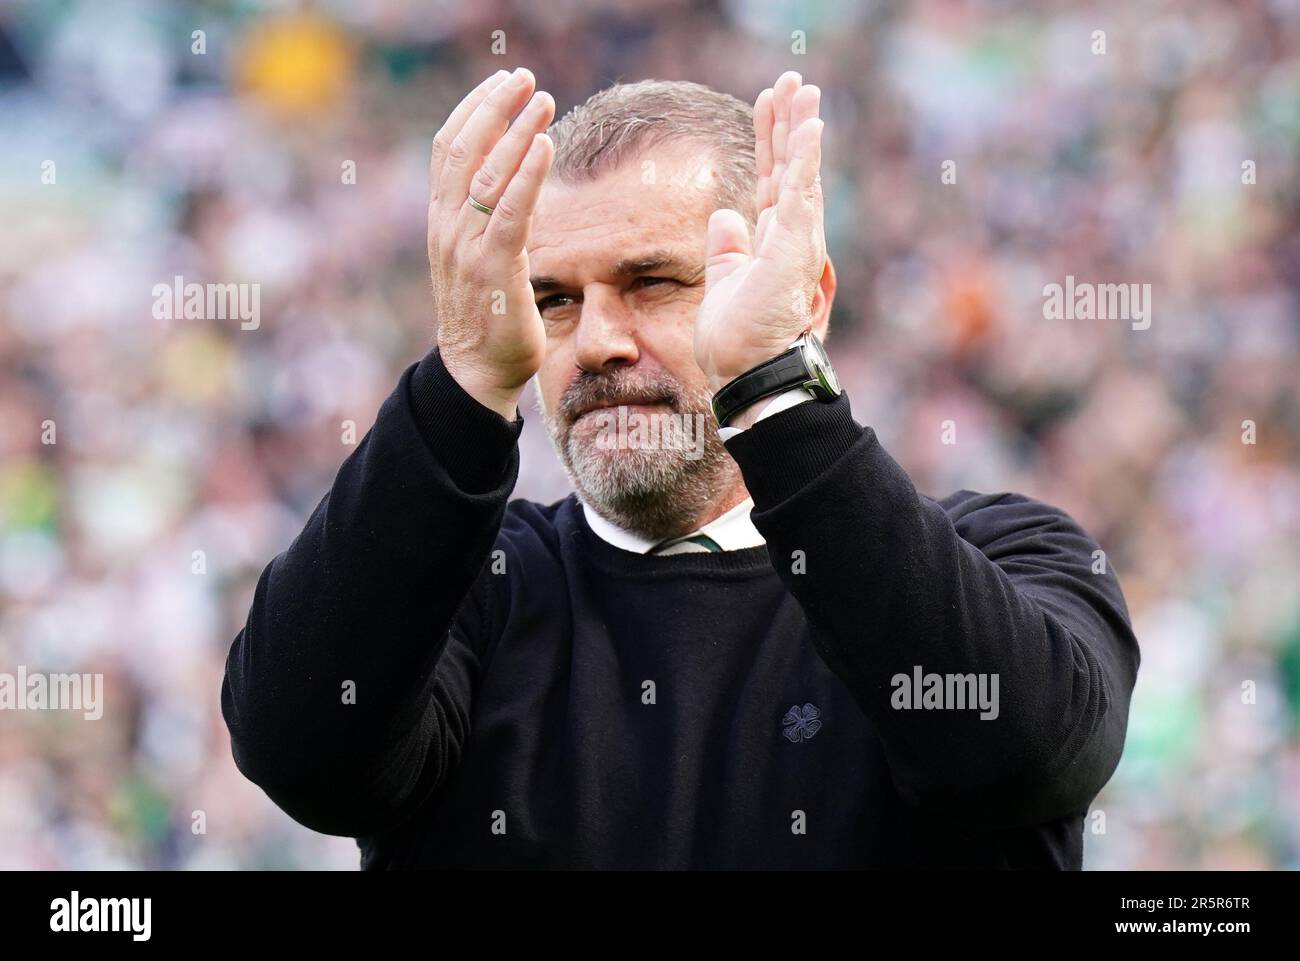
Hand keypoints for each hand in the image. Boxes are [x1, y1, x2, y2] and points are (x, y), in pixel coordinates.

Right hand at [428, 68, 555, 419]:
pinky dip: (528, 174)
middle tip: (524, 78)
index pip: (448, 149)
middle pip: (464, 149)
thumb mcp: (481, 256)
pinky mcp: (494, 268)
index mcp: (441, 220)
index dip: (473, 110)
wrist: (476, 370)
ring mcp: (467, 247)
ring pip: (487, 173)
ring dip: (516, 131)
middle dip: (494, 107)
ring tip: (542, 100)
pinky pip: (510, 211)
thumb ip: (490, 219)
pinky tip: (545, 146)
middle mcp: (447, 227)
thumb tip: (517, 182)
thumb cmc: (486, 314)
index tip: (500, 82)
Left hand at [694, 72, 825, 392]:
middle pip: (788, 167)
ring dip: (801, 128)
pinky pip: (803, 194)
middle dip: (788, 122)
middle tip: (791, 80)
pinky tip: (809, 125)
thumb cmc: (738, 342)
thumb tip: (725, 217)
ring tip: (803, 87)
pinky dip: (806, 159)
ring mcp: (796, 242)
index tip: (766, 102)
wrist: (749, 374)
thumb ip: (728, 250)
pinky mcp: (796, 250)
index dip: (769, 140)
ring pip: (800, 172)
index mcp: (770, 242)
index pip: (771, 179)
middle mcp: (788, 238)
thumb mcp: (725, 283)